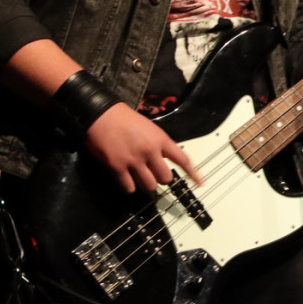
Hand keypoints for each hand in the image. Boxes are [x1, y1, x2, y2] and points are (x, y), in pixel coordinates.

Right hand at [85, 103, 199, 193]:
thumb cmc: (125, 119)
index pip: (182, 159)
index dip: (193, 173)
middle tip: (155, 175)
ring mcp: (134, 161)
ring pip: (149, 186)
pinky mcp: (117, 168)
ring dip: (146, 185)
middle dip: (161, 179)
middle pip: (165, 178)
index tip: (200, 182)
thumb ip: (159, 145)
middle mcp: (150, 151)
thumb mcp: (150, 128)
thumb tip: (164, 160)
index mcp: (161, 140)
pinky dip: (129, 187)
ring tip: (140, 177)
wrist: (102, 115)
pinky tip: (128, 180)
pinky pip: (129, 188)